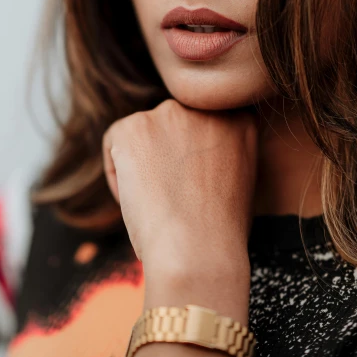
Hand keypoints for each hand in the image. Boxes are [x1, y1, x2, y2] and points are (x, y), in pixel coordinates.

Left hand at [102, 98, 257, 275]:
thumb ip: (223, 152)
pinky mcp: (134, 126)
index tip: (193, 187)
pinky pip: (114, 142)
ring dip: (143, 163)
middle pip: (173, 126)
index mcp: (238, 117)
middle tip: (172, 196)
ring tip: (156, 203)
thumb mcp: (242, 179)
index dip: (194, 159)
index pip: (204, 125)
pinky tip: (135, 199)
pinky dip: (117, 172)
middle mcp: (205, 106)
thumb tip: (194, 153)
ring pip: (143, 134)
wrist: (198, 250)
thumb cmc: (221, 232)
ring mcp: (169, 113)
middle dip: (168, 156)